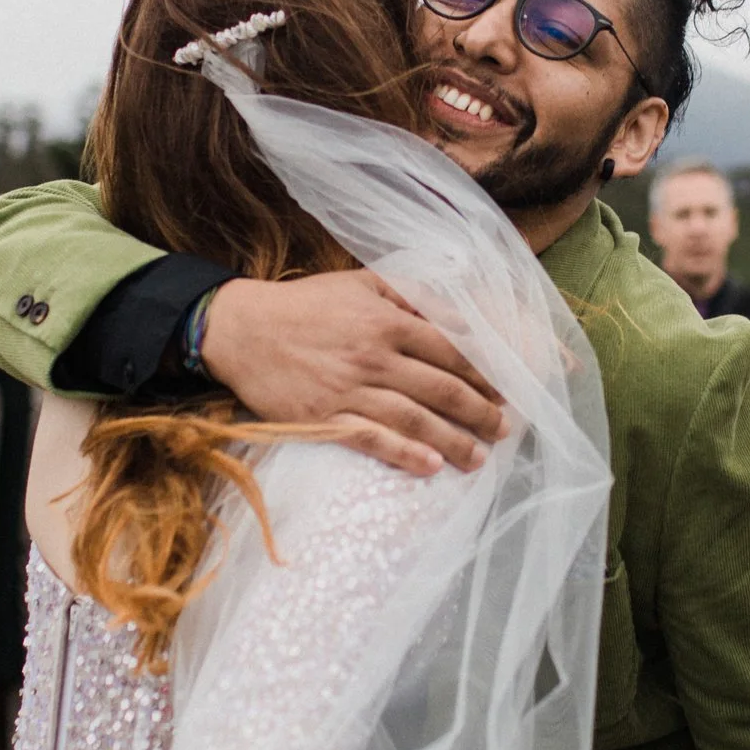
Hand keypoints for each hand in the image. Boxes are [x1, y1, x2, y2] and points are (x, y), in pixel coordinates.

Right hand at [202, 272, 507, 475]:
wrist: (242, 330)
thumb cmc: (304, 305)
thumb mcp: (359, 283)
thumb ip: (407, 293)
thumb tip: (454, 308)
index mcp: (388, 320)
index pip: (452, 349)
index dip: (485, 372)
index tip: (507, 390)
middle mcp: (375, 356)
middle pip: (441, 389)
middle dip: (479, 412)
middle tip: (503, 429)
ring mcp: (350, 389)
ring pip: (414, 419)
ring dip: (452, 441)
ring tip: (478, 458)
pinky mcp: (325, 417)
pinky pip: (372, 440)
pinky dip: (404, 454)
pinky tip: (429, 466)